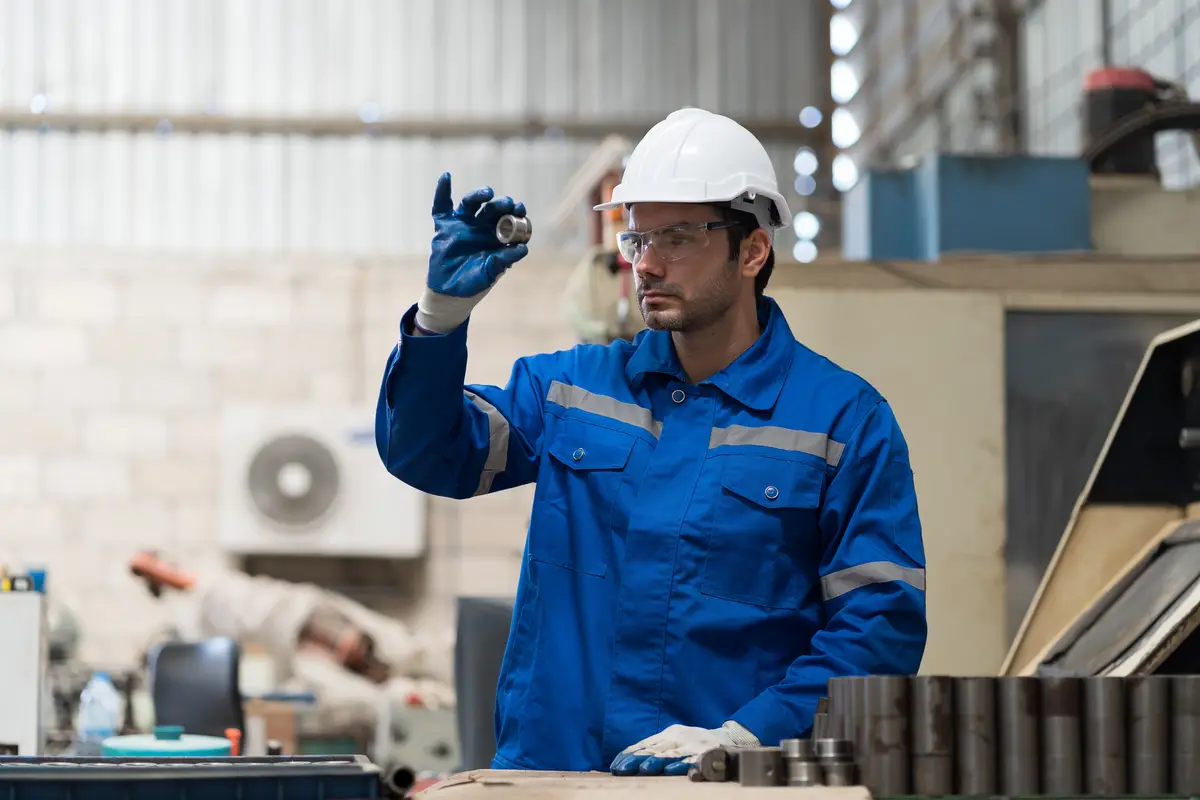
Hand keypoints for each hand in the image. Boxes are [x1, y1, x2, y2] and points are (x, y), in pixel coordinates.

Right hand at [414, 173, 528, 333]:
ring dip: (479, 195)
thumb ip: (505, 260)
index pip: (508, 219)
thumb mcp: (491, 272)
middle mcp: (480, 226)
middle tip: (509, 204)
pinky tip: (446, 177)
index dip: (515, 212)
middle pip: (491, 209)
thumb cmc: (474, 282)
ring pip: (471, 204)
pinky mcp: (444, 227)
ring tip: (488, 193)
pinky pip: (441, 206)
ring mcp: (462, 224)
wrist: (451, 292)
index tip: (521, 209)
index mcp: (496, 236)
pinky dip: (442, 191)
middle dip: (501, 205)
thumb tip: (523, 248)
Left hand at [610, 721, 759, 776]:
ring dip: (657, 762)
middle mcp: (680, 736)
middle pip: (655, 748)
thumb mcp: (675, 742)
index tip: (615, 766)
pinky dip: (684, 765)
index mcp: (670, 733)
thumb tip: (630, 762)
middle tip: (622, 770)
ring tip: (644, 769)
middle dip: (637, 759)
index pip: (645, 743)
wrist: (729, 739)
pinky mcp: (708, 753)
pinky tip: (672, 771)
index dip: (629, 754)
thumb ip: (657, 749)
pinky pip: (695, 760)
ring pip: (672, 754)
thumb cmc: (695, 744)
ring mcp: (694, 744)